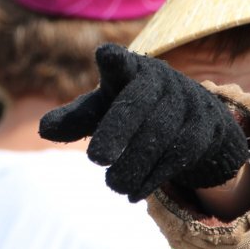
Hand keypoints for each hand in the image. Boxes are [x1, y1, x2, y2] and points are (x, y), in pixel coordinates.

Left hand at [40, 44, 247, 201]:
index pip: (120, 64)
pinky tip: (134, 194)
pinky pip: (181, 153)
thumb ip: (76, 118)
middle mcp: (162, 80)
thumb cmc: (137, 112)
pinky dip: (155, 176)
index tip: (106, 54)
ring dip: (135, 163)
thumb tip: (43, 128)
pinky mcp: (206, 127)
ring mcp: (188, 101)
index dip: (114, 60)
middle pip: (139, 103)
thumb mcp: (105, 112)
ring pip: (161, 133)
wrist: (197, 122)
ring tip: (113, 186)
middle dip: (118, 129)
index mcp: (131, 72)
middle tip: (96, 158)